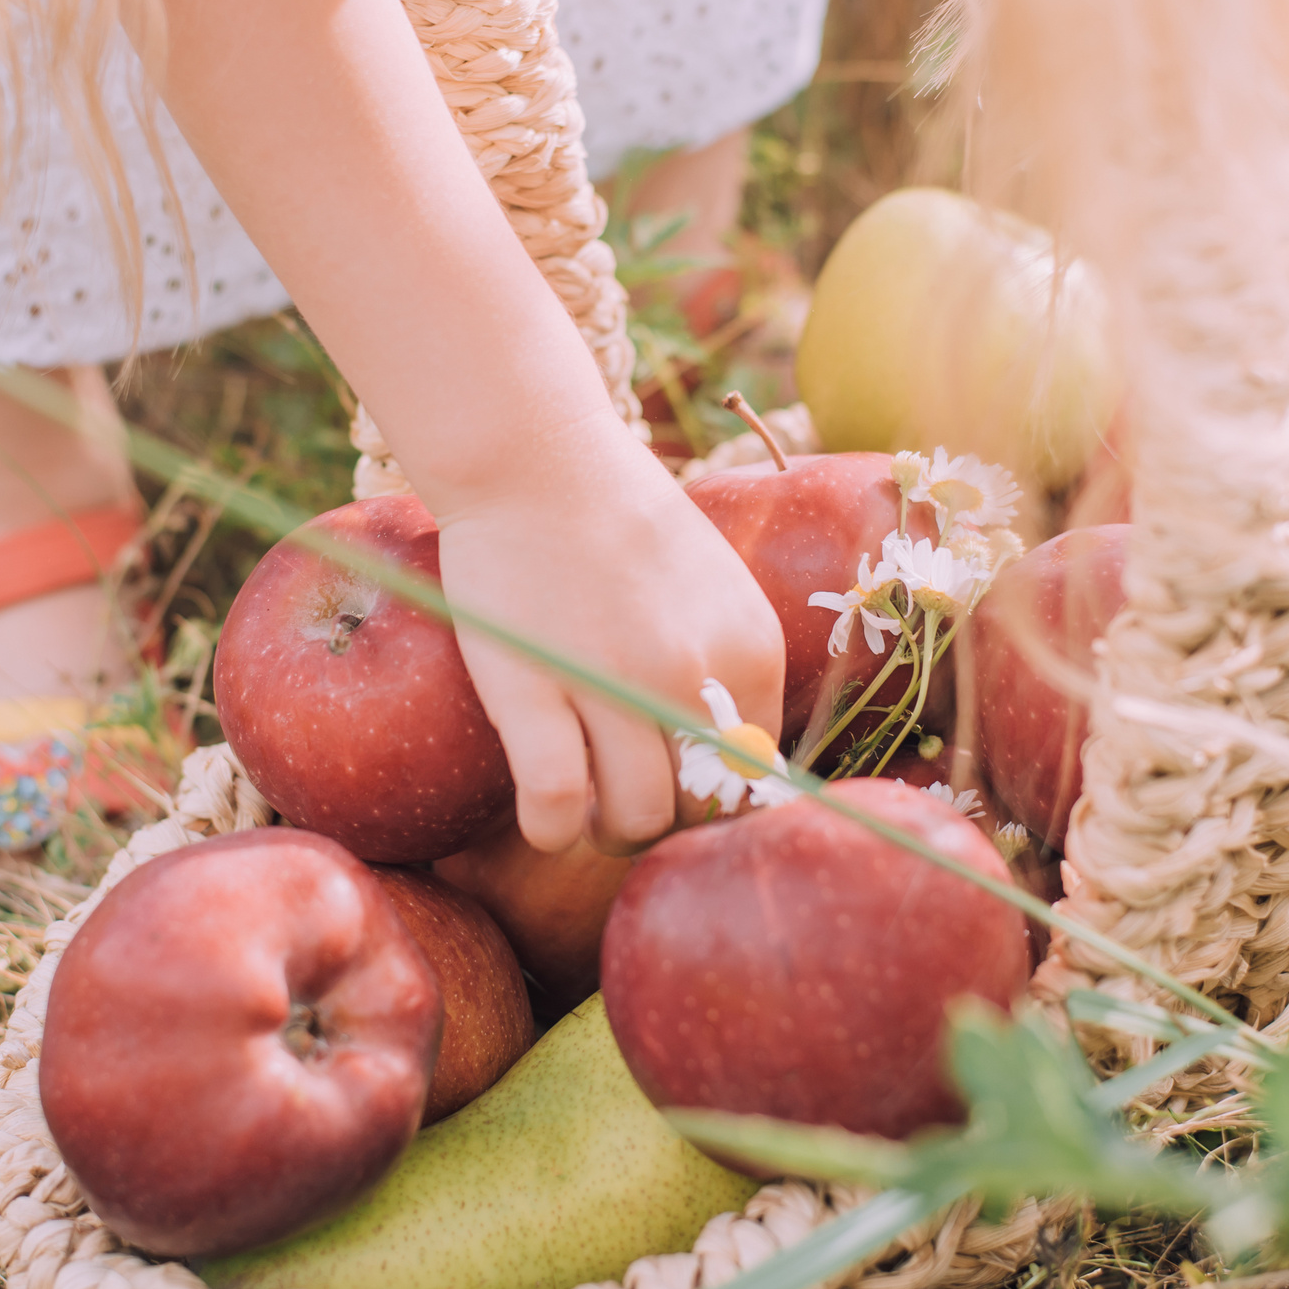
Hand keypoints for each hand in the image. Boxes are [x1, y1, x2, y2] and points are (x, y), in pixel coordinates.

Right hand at [429, 416, 784, 856]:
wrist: (534, 457)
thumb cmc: (617, 517)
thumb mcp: (712, 586)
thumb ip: (726, 666)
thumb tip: (732, 764)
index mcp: (751, 650)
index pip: (753, 778)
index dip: (708, 798)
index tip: (670, 790)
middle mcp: (698, 676)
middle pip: (698, 809)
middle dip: (661, 821)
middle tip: (620, 802)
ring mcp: (616, 686)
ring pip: (636, 821)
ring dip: (607, 832)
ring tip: (583, 809)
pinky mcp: (535, 692)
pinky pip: (557, 806)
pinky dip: (551, 828)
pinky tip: (543, 817)